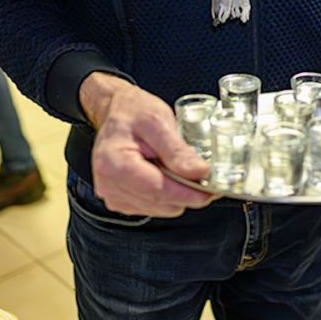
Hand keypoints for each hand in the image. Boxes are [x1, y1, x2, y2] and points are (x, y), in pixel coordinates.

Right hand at [79, 73, 215, 217]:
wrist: (117, 111)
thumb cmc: (133, 111)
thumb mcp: (157, 120)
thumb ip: (177, 149)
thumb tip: (199, 172)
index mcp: (114, 163)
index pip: (158, 190)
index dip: (188, 193)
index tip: (211, 190)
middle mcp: (109, 184)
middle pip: (160, 202)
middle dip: (185, 192)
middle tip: (201, 174)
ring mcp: (113, 195)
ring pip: (160, 209)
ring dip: (175, 193)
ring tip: (177, 167)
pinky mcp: (120, 200)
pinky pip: (152, 207)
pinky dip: (165, 194)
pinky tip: (164, 173)